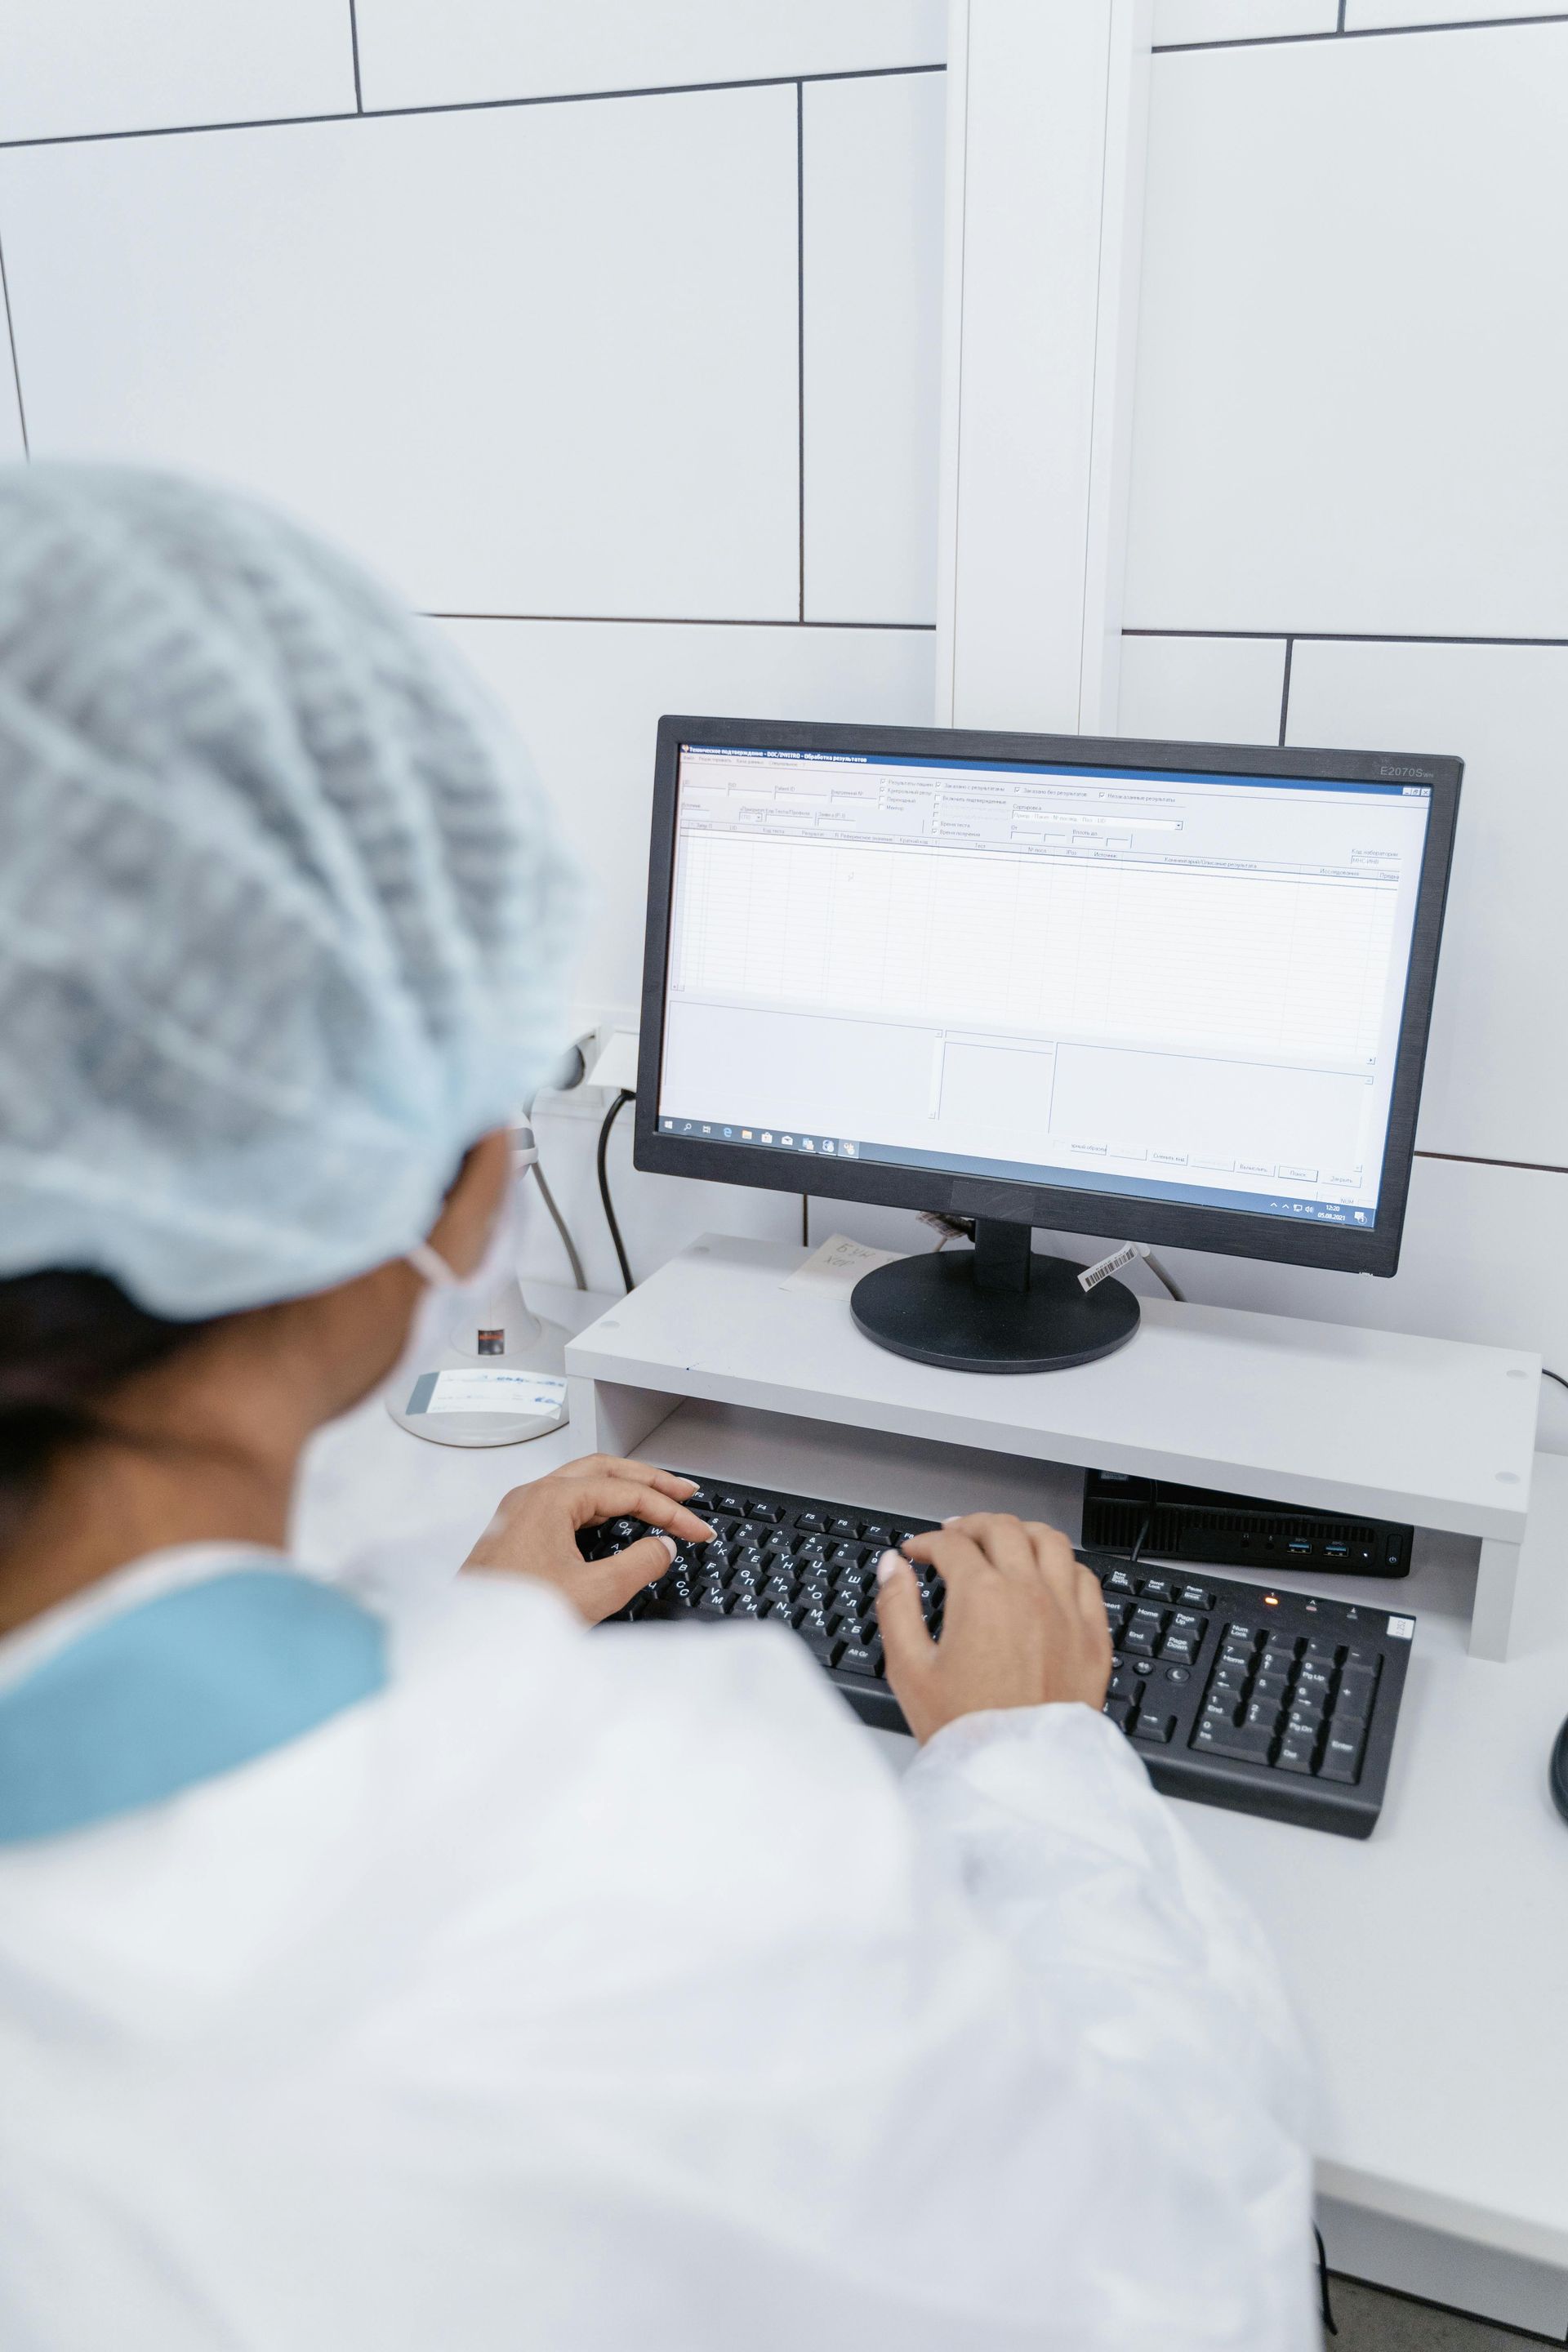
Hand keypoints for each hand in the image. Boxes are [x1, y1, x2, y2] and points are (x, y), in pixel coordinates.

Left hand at [462, 1453, 713, 1623]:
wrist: (465, 1644)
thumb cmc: (512, 1618)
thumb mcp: (592, 1593)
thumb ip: (638, 1564)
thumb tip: (662, 1548)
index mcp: (550, 1499)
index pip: (625, 1491)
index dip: (669, 1510)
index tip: (696, 1530)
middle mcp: (532, 1497)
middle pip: (603, 1470)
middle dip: (649, 1480)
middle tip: (685, 1493)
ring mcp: (521, 1513)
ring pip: (582, 1483)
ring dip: (622, 1487)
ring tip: (655, 1497)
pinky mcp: (516, 1533)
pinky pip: (566, 1503)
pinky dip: (599, 1505)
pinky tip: (612, 1519)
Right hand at [875, 1512, 1111, 1744]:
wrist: (1018, 1775)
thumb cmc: (966, 1729)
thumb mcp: (909, 1669)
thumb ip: (896, 1608)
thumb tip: (892, 1568)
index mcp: (983, 1597)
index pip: (952, 1544)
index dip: (927, 1542)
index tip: (915, 1553)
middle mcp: (1030, 1593)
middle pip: (1003, 1529)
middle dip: (971, 1526)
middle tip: (953, 1536)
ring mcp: (1068, 1612)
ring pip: (1051, 1541)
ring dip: (1020, 1532)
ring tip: (1002, 1540)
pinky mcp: (1093, 1637)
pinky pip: (1085, 1577)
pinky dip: (1063, 1564)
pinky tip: (1049, 1573)